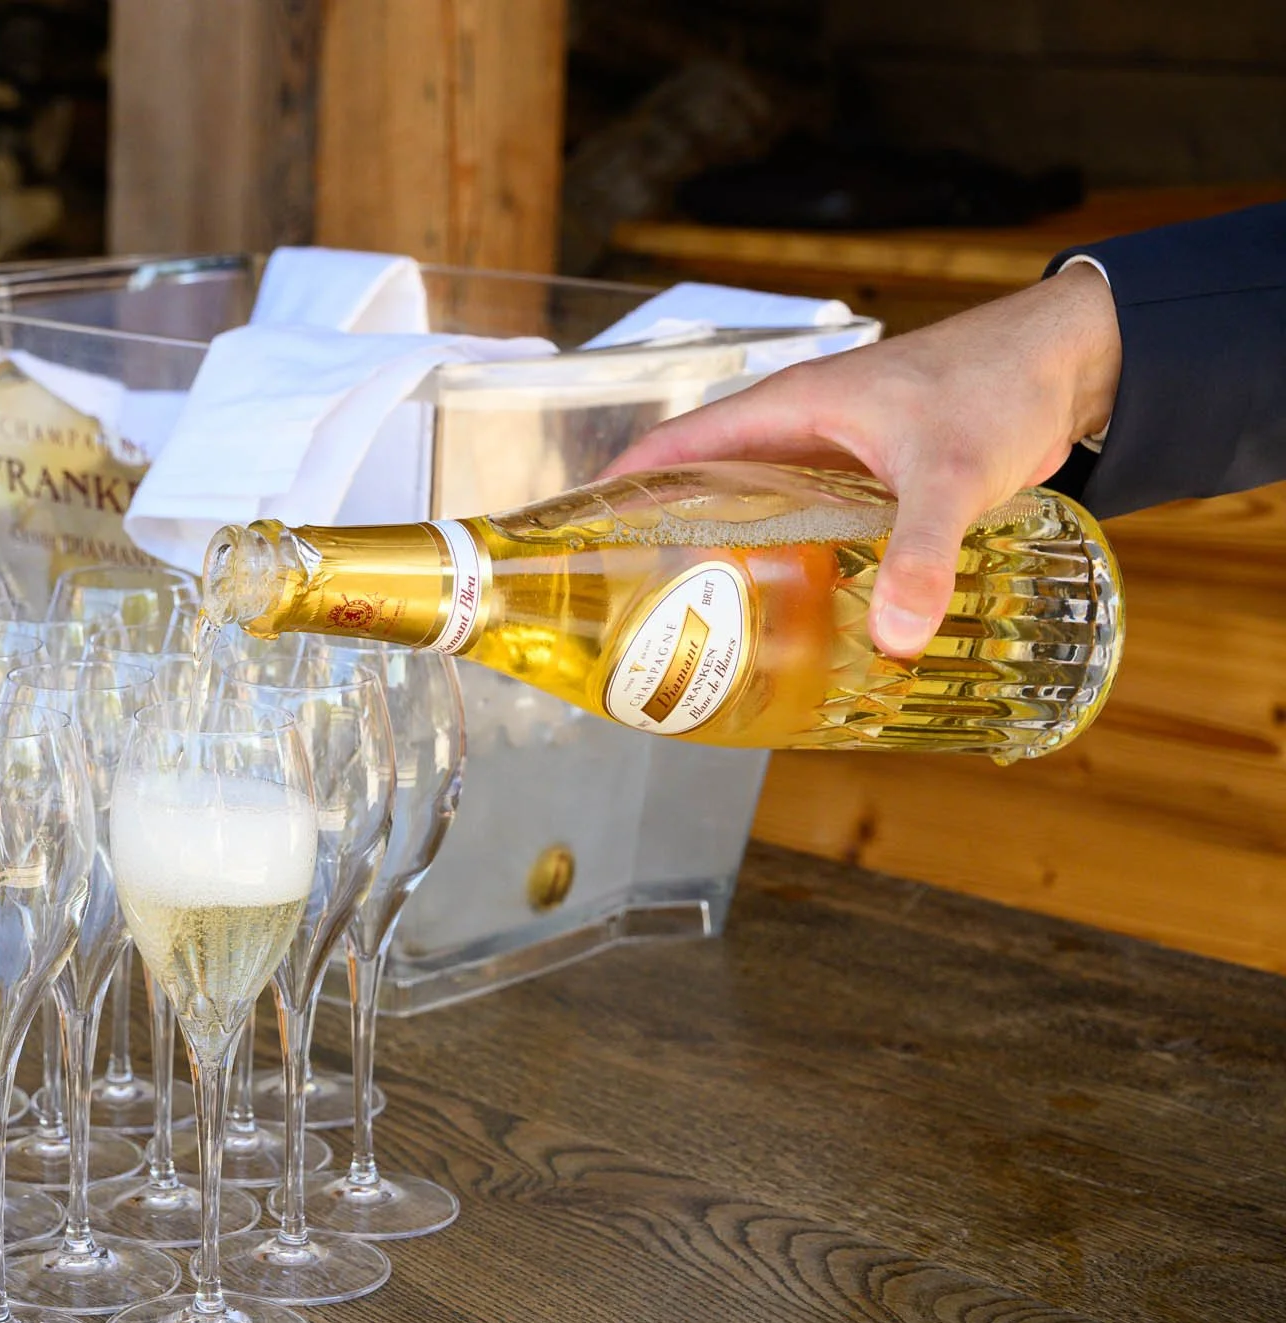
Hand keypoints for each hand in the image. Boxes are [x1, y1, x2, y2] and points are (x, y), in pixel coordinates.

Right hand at [607, 264, 1121, 657]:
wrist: (1068, 363)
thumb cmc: (997, 386)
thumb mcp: (951, 474)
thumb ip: (919, 554)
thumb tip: (894, 638)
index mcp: (785, 409)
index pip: (673, 446)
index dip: (618, 489)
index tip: (575, 541)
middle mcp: (795, 430)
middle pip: (700, 486)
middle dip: (661, 540)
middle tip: (632, 611)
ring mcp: (829, 455)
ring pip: (751, 509)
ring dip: (724, 555)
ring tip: (695, 624)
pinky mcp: (865, 479)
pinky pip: (801, 523)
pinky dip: (782, 560)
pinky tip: (784, 610)